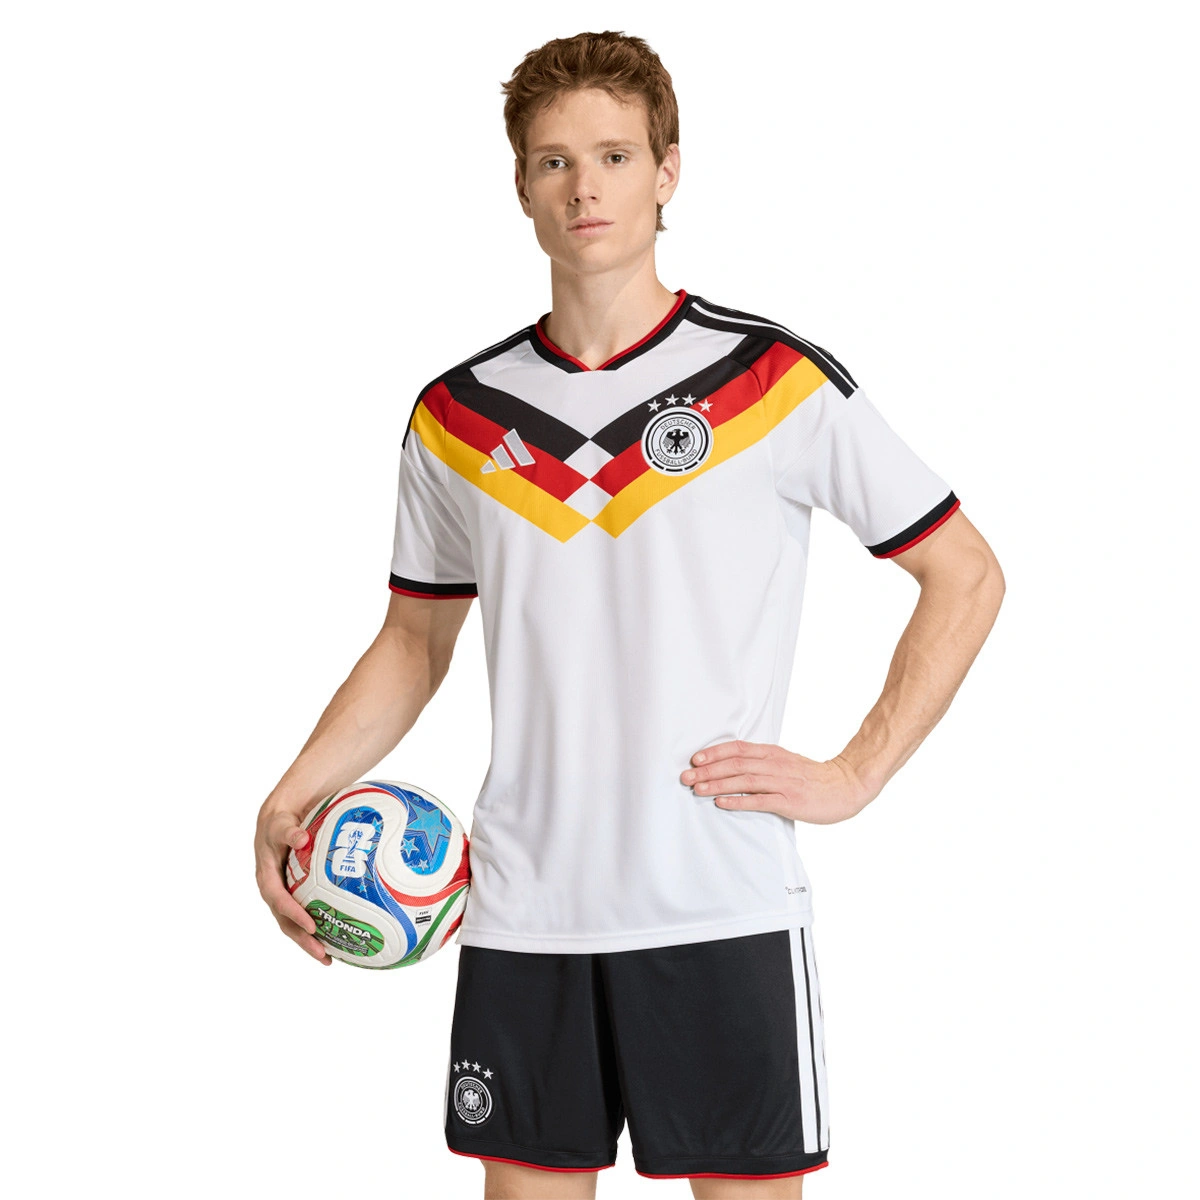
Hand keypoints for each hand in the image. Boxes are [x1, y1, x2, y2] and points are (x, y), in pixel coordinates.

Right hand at [255, 803, 332, 964]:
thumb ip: (289, 832)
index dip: (293, 914)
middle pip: (286, 921)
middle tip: (323, 954)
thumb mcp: (280, 824)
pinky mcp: (296, 894)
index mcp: (267, 876)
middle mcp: (275, 890)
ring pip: (294, 923)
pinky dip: (317, 928)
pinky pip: (306, 913)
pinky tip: (335, 940)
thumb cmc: (280, 821)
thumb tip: (301, 839)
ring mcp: (285, 894)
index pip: (279, 900)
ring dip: (310, 941)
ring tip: (329, 958)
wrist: (280, 817)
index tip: (311, 926)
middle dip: (303, 939)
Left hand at [680, 741, 875, 824]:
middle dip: (708, 770)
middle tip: (686, 777)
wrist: (846, 786)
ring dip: (718, 784)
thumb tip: (734, 765)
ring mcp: (782, 783)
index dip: (715, 753)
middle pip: (735, 764)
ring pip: (744, 780)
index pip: (738, 748)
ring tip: (697, 789)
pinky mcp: (790, 802)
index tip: (695, 759)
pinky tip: (721, 803)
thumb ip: (762, 762)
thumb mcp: (785, 762)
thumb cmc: (812, 778)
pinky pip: (759, 801)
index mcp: (773, 753)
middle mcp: (775, 765)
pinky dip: (738, 801)